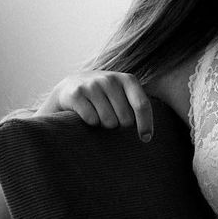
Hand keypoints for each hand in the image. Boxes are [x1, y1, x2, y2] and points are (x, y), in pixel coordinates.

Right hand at [39, 71, 153, 141]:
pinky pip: (92, 120)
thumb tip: (148, 135)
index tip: (146, 139)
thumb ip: (138, 106)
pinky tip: (86, 113)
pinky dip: (91, 122)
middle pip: (126, 118)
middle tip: (112, 117)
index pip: (142, 105)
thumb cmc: (104, 96)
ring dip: (105, 124)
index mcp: (127, 79)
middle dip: (120, 124)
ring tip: (99, 114)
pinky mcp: (76, 93)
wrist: (70, 87)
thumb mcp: (123, 95)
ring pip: (109, 122)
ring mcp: (92, 84)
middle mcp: (110, 79)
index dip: (146, 124)